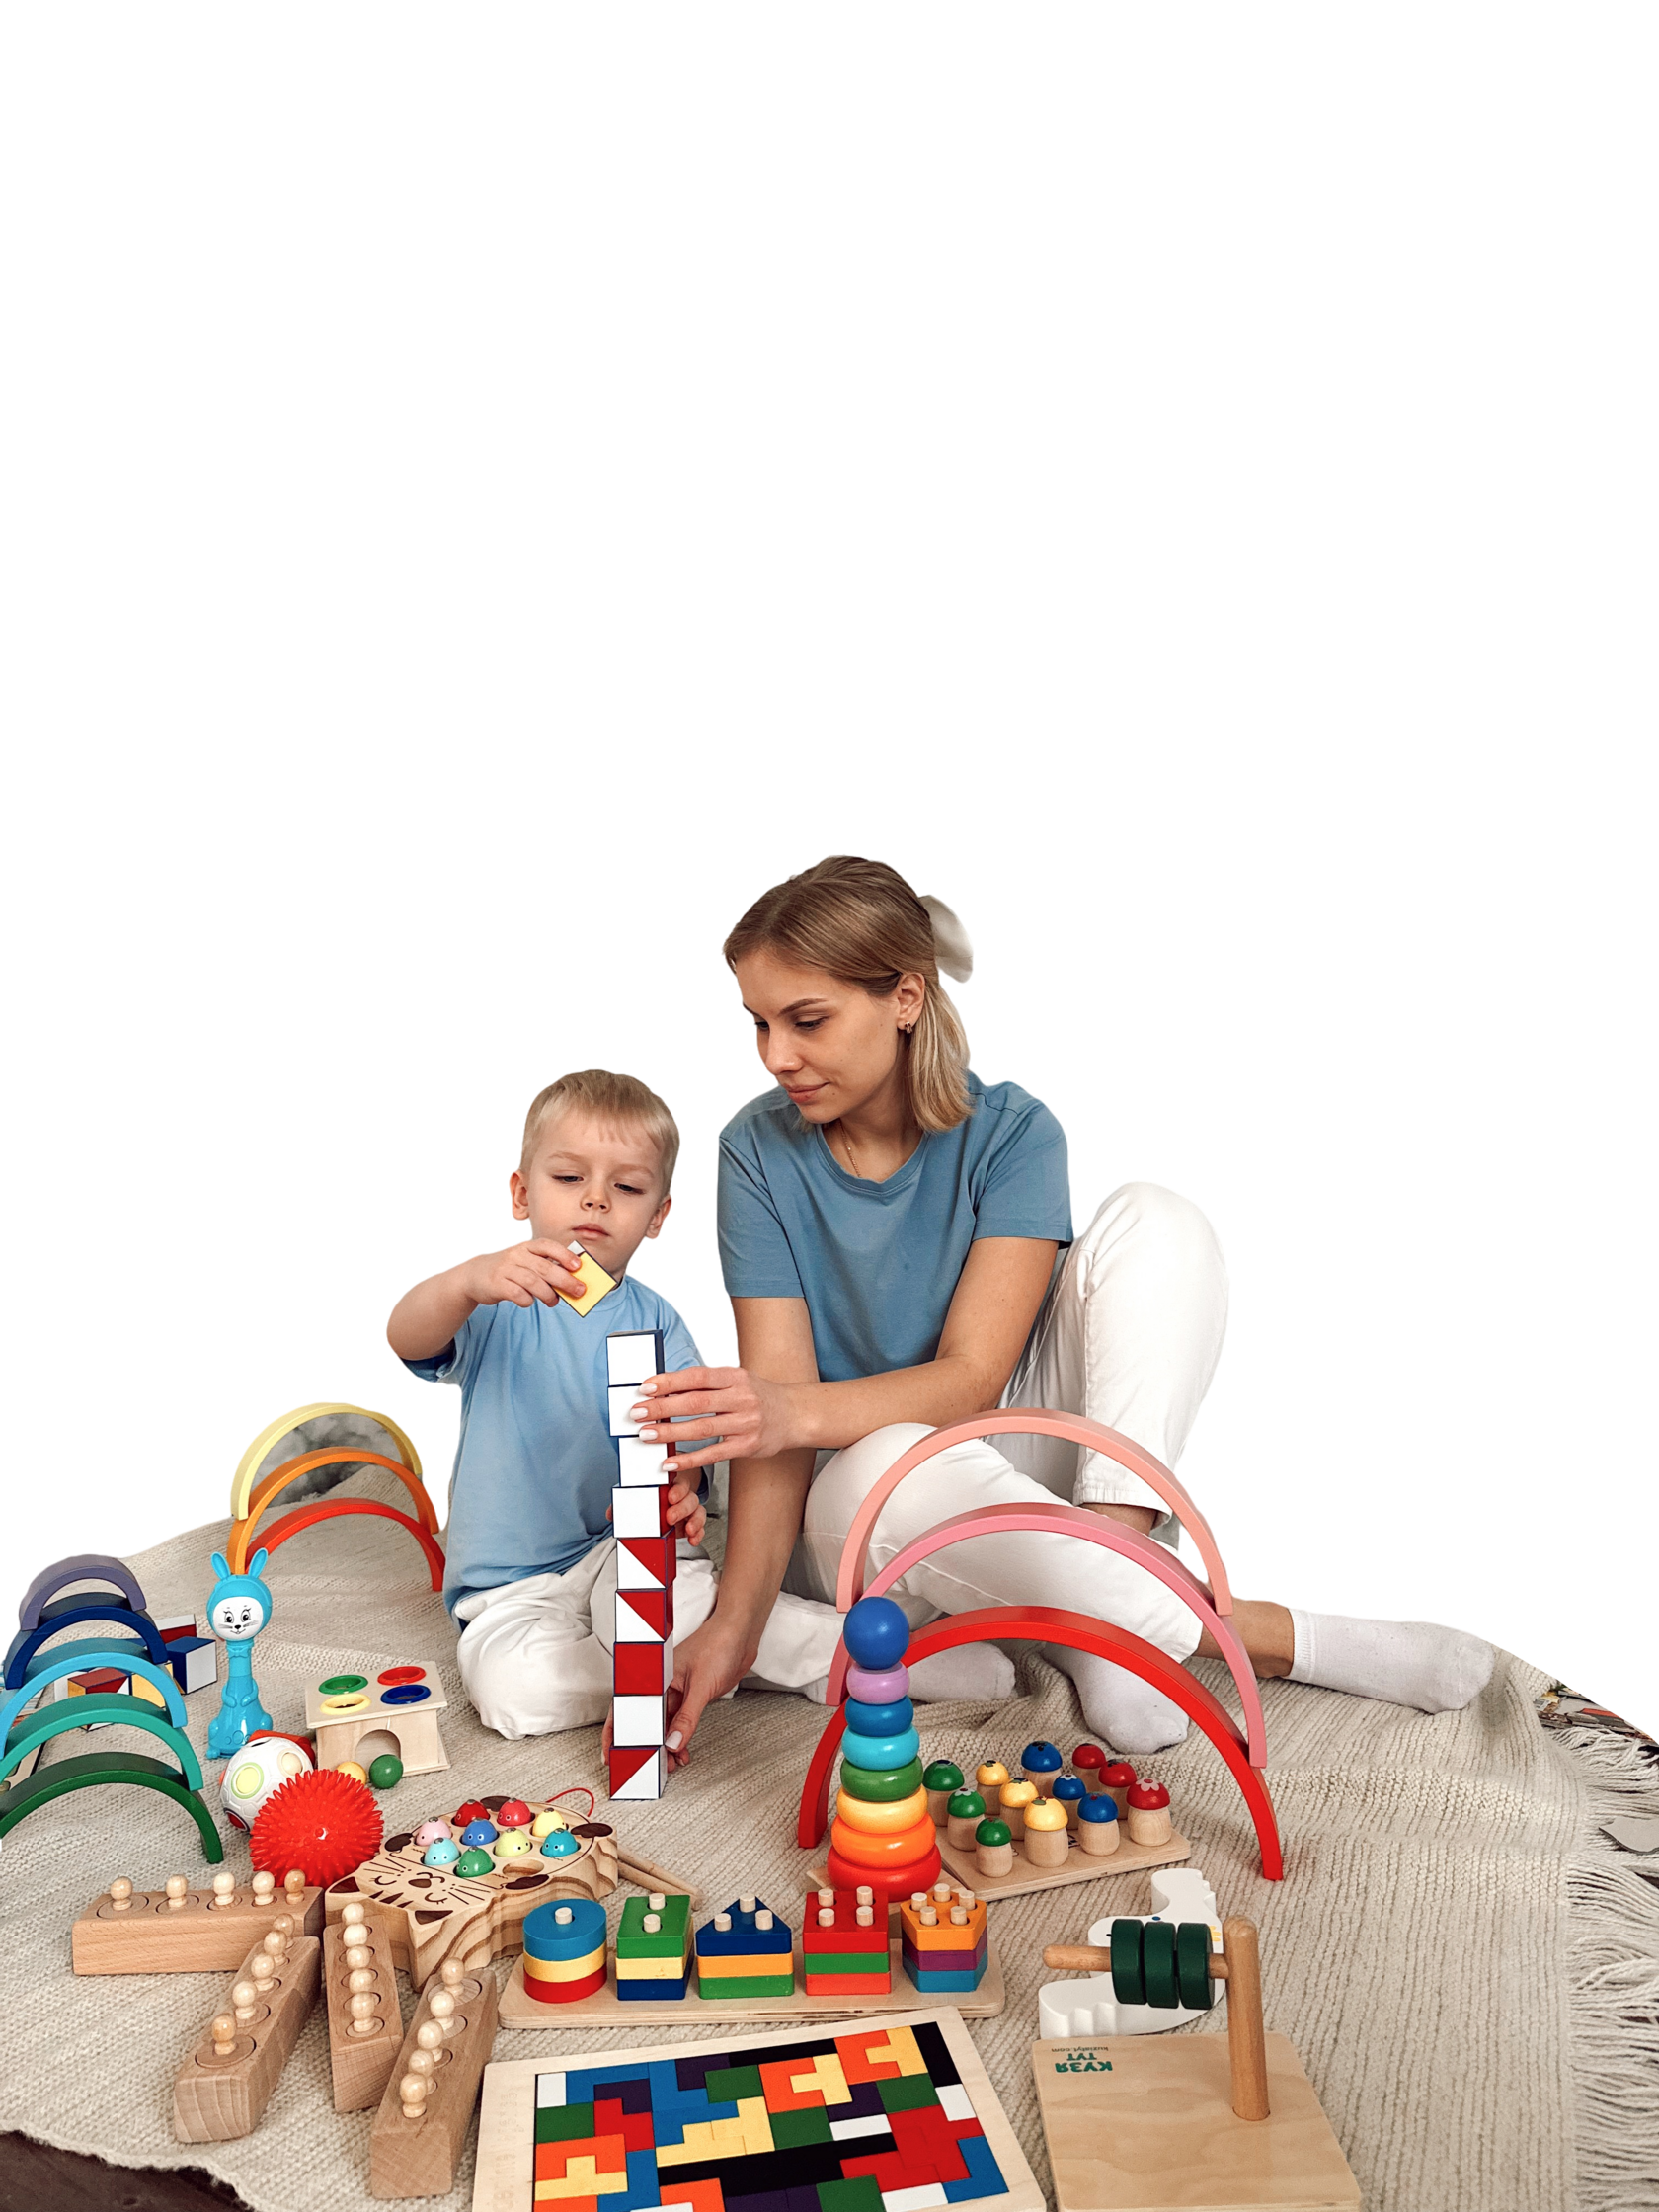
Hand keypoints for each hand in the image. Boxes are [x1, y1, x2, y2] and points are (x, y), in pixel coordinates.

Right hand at [457, 1239, 587, 1310]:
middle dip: (565, 1280)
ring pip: (533, 1281)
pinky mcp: (495, 1284)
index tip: (578, 1266)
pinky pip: (517, 1293)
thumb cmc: (507, 1269)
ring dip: (548, 1294)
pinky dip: (527, 1300)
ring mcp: (504, 1268)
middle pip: (544, 1267)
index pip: (547, 1246)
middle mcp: (515, 1254)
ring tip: (553, 1301)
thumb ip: (543, 1267)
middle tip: (579, 1290)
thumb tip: (569, 1281)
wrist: (473, 1275)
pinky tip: (530, 1301)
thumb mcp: (523, 1261)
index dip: (564, 1255)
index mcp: (525, 1245)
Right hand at [599, 1618, 756, 1770]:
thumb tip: (674, 1743)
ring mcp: (677, 1692)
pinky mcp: (691, 1697)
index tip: (613, 1754)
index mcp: (654, 1676)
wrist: (740, 1634)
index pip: (628, 1708)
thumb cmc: (718, 1644)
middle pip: (645, 1722)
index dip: (617, 1733)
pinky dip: (679, 1740)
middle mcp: (662, 1685)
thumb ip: (687, 1717)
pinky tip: (682, 1753)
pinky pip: (680, 1723)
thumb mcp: (701, 1685)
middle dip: (645, 1747)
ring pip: (663, 1726)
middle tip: (646, 1768)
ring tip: (669, 1765)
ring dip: (665, 1747)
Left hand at [605, 1473, 704, 1548]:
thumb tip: (611, 1514)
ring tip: (689, 1530)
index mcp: (671, 1484)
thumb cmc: (653, 1492)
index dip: (677, 1490)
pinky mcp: (692, 1520)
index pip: (677, 1484)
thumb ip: (626, 1503)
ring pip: (698, 1511)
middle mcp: (683, 1494)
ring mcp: (689, 1507)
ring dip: (695, 1521)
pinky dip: (698, 1532)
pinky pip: (699, 1525)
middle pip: (689, 1498)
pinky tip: (693, 1539)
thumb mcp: (639, 1494)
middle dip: (681, 1509)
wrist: (669, 1491)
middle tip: (670, 1517)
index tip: (670, 1497)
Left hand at [626, 1365, 793, 1474]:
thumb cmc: (758, 1396)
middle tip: (637, 1413)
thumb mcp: (737, 1380)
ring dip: (670, 1432)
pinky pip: (713, 1454)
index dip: (669, 1382)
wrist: (794, 1414)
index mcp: (735, 1376)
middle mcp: (741, 1397)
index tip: (645, 1387)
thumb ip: (707, 1384)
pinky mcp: (746, 1446)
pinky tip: (670, 1462)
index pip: (696, 1376)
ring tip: (646, 1435)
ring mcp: (745, 1423)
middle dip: (662, 1407)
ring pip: (701, 1428)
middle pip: (695, 1402)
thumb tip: (666, 1388)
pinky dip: (689, 1460)